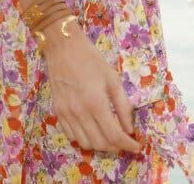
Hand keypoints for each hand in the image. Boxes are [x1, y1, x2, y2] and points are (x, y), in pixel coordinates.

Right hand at [42, 19, 140, 153]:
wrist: (63, 46)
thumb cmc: (90, 58)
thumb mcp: (112, 78)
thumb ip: (123, 105)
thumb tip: (129, 129)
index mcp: (96, 102)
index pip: (114, 136)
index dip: (128, 145)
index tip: (136, 146)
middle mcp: (80, 112)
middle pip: (100, 144)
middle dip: (116, 147)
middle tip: (124, 140)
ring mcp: (66, 113)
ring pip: (85, 144)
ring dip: (100, 145)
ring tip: (108, 136)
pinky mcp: (58, 111)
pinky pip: (72, 136)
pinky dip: (85, 139)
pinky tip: (92, 130)